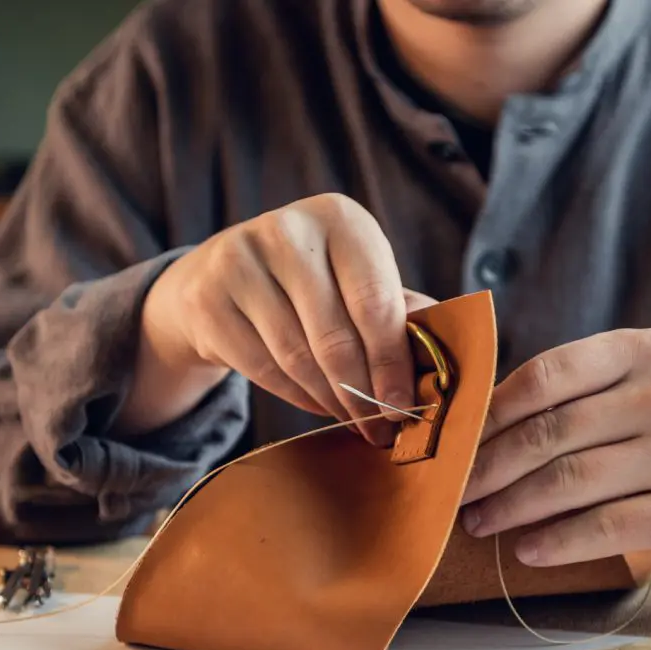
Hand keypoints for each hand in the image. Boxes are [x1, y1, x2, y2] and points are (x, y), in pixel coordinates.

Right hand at [120, 194, 431, 443]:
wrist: (220, 276)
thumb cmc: (313, 283)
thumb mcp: (357, 280)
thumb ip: (399, 313)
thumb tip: (442, 363)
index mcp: (340, 219)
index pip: (375, 301)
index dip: (392, 362)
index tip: (405, 408)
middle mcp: (288, 231)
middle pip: (334, 335)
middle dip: (363, 392)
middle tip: (381, 428)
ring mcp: (240, 261)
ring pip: (297, 357)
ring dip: (332, 400)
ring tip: (354, 421)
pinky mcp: (207, 299)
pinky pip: (262, 368)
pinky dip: (296, 396)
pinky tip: (318, 405)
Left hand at [459, 328, 650, 583]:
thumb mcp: (643, 388)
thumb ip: (577, 395)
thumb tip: (475, 425)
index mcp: (643, 351)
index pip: (545, 376)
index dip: (490, 413)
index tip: (455, 442)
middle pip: (550, 433)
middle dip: (490, 468)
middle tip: (457, 492)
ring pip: (569, 482)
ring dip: (511, 507)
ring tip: (479, 523)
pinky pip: (602, 528)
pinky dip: (554, 542)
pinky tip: (527, 550)